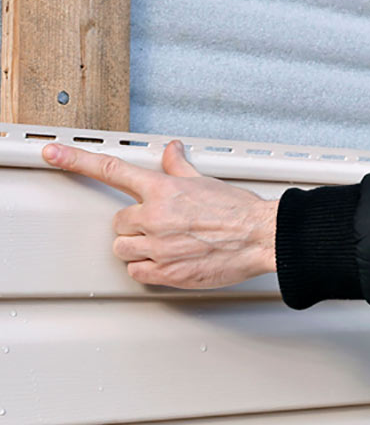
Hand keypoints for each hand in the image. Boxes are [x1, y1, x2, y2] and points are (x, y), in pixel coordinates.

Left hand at [42, 140, 278, 288]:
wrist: (261, 237)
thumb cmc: (240, 212)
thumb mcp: (206, 181)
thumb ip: (179, 168)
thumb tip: (172, 151)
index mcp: (164, 190)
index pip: (111, 169)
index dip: (77, 159)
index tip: (54, 152)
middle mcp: (156, 217)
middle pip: (118, 223)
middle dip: (134, 226)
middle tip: (159, 226)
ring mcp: (159, 247)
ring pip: (123, 249)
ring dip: (139, 249)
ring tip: (166, 245)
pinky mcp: (166, 273)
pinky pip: (137, 273)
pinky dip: (148, 269)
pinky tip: (168, 261)